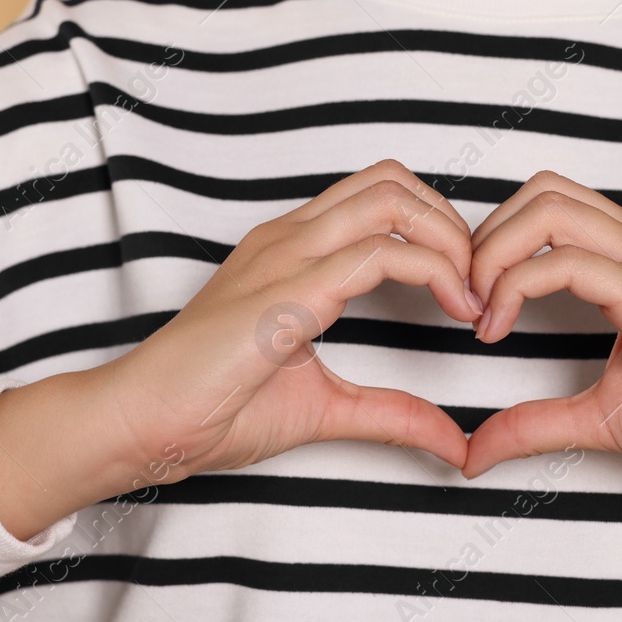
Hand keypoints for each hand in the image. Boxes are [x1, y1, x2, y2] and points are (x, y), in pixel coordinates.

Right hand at [0, 160, 482, 539]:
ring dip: (449, 240)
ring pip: (390, 199)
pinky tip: (454, 312)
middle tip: (479, 284)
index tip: (468, 289)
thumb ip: (390, 415)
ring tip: (472, 296)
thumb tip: (453, 441)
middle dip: (452, 223)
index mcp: (292, 251)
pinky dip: (433, 271)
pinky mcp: (286, 291)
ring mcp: (285, 256)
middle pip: (392, 180)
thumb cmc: (210, 409)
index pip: (380, 196)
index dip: (436, 228)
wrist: (142, 426)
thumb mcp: (324, 408)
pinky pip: (375, 252)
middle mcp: (290, 238)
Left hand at [459, 170, 621, 577]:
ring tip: (481, 314)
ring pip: (550, 211)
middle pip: (542, 191)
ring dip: (494, 256)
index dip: (494, 243)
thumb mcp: (599, 417)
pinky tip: (501, 328)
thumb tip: (474, 449)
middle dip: (484, 239)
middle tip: (466, 303)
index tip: (471, 307)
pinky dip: (518, 287)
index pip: (549, 204)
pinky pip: (574, 264)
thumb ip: (536, 423)